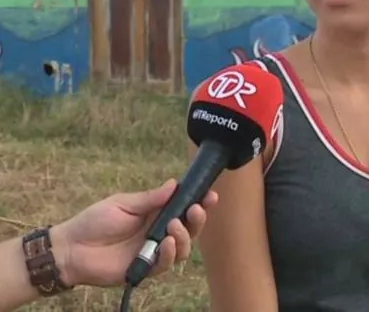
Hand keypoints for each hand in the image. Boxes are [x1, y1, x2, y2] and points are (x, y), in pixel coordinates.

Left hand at [51, 179, 218, 287]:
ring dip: (185, 236)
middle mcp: (160, 232)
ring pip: (184, 248)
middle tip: (196, 209)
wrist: (72, 248)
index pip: (184, 208)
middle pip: (191, 229)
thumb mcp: (123, 203)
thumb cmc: (94, 221)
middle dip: (199, 219)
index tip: (210, 195)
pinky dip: (170, 254)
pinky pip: (166, 264)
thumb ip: (150, 198)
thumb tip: (175, 184)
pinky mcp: (146, 269)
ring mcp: (154, 252)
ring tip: (175, 226)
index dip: (200, 202)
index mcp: (156, 214)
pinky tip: (167, 243)